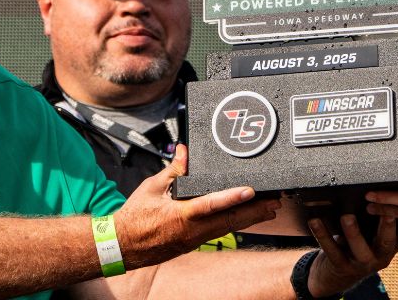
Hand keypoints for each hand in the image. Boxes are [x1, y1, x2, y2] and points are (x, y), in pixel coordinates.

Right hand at [115, 144, 279, 267]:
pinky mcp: (193, 243)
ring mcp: (194, 239)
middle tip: (274, 202)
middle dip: (254, 211)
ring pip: (228, 228)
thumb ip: (173, 169)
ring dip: (249, 219)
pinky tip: (245, 219)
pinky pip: (220, 232)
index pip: (212, 204)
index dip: (233, 197)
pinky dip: (235, 224)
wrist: (123, 245)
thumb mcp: (152, 187)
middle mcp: (191, 230)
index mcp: (181, 215)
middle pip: (229, 221)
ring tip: (268, 210)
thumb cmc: (135, 218)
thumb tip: (184, 151)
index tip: (250, 191)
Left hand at [306, 214, 397, 296]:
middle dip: (388, 226)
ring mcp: (361, 263)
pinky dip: (322, 234)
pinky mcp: (341, 266)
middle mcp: (380, 256)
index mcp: (391, 245)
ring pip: (359, 248)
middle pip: (387, 241)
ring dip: (353, 232)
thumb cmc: (359, 248)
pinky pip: (331, 250)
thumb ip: (391, 222)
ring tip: (347, 217)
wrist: (336, 276)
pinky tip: (315, 220)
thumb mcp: (379, 238)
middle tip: (386, 210)